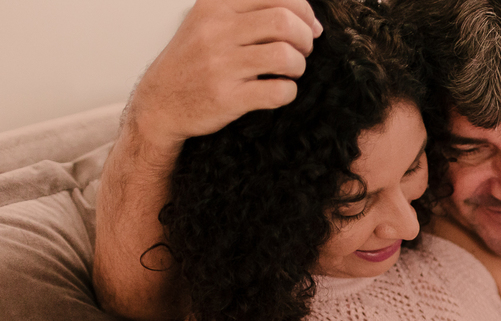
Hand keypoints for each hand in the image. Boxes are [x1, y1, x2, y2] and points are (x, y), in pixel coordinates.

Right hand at [130, 0, 321, 150]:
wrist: (161, 102)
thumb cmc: (195, 61)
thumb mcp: (210, 21)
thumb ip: (250, 12)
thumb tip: (310, 21)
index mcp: (216, 6)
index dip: (303, 12)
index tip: (309, 27)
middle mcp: (216, 31)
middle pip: (284, 22)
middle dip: (304, 38)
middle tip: (302, 51)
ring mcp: (221, 65)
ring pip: (285, 56)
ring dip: (298, 66)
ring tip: (290, 72)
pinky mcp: (227, 97)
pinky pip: (278, 91)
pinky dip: (288, 92)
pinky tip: (278, 91)